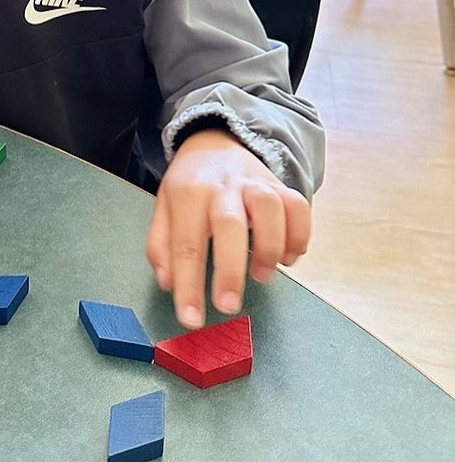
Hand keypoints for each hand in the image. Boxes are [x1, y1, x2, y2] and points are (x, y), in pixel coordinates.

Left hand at [146, 127, 310, 329]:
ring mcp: (255, 182)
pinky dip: (299, 235)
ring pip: (270, 209)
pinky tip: (289, 257)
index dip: (188, 284)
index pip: (185, 243)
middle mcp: (221, 186)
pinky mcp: (281, 185)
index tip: (191, 319)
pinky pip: (299, 206)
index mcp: (187, 193)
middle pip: (229, 224)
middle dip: (230, 269)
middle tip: (228, 306)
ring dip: (269, 248)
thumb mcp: (163, 209)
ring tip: (262, 276)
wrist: (216, 142)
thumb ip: (161, 246)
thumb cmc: (188, 187)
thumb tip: (169, 284)